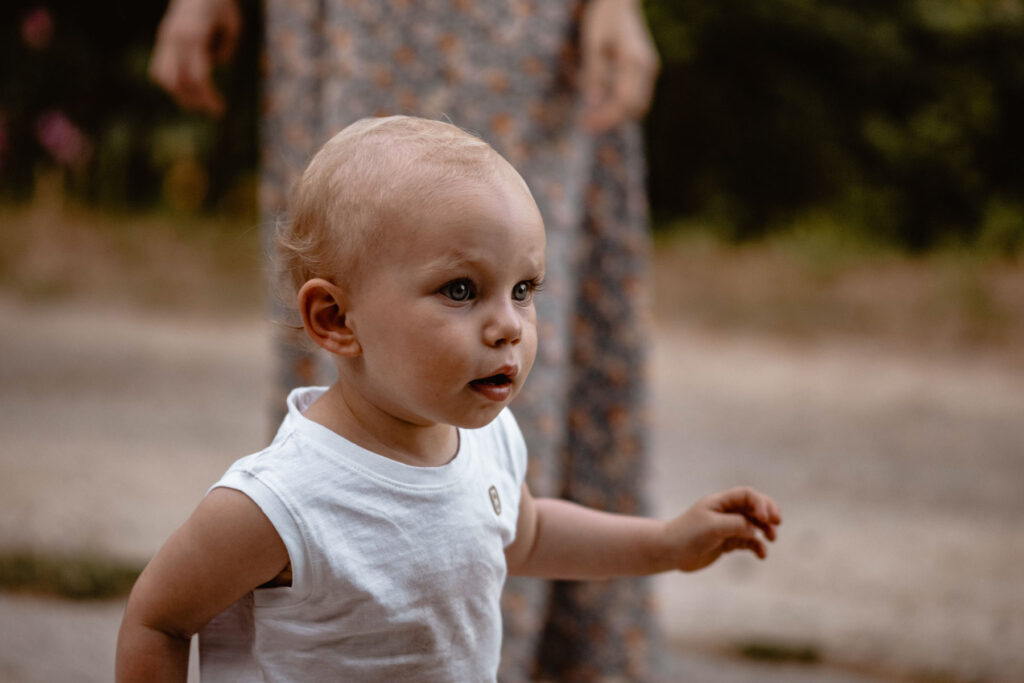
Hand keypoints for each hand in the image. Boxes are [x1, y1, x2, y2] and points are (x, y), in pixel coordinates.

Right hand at [149, 0, 241, 115]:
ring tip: (198, 104)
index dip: (208, 97)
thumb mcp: (233, 25)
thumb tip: (216, 65)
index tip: (220, 109)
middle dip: (197, 101)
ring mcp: (165, 38)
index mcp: (194, 36)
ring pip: (163, 77)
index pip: (198, 77)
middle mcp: (175, 39)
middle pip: (180, 82)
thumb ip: (226, 48)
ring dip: (180, 95)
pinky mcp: (162, 39)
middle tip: (215, 111)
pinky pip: (159, 68)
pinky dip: (170, 83)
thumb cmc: (221, 5)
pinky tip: (187, 90)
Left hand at [579, 0, 659, 131]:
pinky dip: (622, 106)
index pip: (624, 101)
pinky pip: (638, 96)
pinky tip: (603, 107)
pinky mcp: (646, 70)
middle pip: (634, 107)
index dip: (606, 118)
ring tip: (593, 119)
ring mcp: (649, 69)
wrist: (621, 1)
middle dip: (611, 121)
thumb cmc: (604, 19)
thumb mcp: (593, 44)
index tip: (586, 125)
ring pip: (639, 105)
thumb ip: (595, 73)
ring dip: (618, 116)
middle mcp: (646, 67)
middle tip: (586, 126)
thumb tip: (594, 103)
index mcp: (634, 61)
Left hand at [663, 487, 781, 571]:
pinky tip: (761, 555)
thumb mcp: (712, 527)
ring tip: (772, 538)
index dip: (760, 503)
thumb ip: (735, 525)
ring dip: (765, 529)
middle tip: (777, 522)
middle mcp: (725, 512)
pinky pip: (748, 541)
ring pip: (753, 524)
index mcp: (720, 502)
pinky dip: (757, 546)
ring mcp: (727, 527)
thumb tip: (755, 528)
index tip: (766, 517)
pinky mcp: (726, 542)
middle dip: (768, 512)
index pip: (747, 495)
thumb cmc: (687, 534)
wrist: (669, 552)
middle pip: (754, 506)